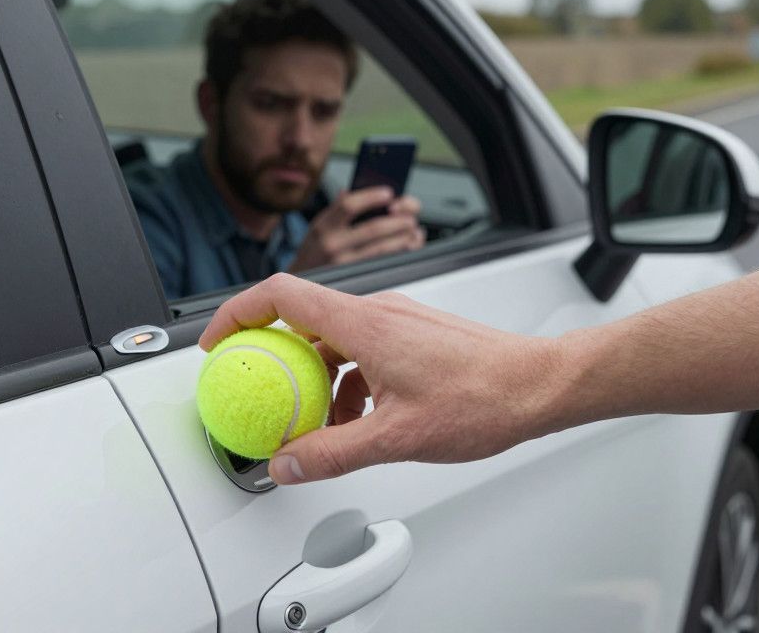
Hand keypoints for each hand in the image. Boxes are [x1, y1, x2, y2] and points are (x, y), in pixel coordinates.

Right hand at [199, 275, 571, 484]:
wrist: (541, 385)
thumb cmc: (485, 397)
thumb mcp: (397, 437)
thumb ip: (332, 452)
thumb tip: (288, 462)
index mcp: (364, 324)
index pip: (279, 296)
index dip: (236, 314)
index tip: (217, 343)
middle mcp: (378, 312)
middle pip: (301, 319)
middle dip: (273, 359)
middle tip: (258, 392)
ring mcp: (397, 321)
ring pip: (333, 340)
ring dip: (315, 380)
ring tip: (319, 426)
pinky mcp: (413, 335)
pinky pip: (361, 350)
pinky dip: (346, 382)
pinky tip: (359, 421)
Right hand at [287, 187, 424, 272]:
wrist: (299, 284)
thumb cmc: (314, 251)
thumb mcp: (319, 226)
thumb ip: (338, 208)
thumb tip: (356, 189)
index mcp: (323, 225)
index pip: (349, 204)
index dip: (372, 197)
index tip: (389, 193)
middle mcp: (331, 244)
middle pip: (373, 228)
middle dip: (398, 220)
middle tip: (410, 215)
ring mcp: (343, 264)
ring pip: (382, 248)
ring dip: (404, 237)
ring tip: (413, 229)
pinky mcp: (353, 279)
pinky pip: (383, 264)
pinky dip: (401, 252)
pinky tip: (409, 244)